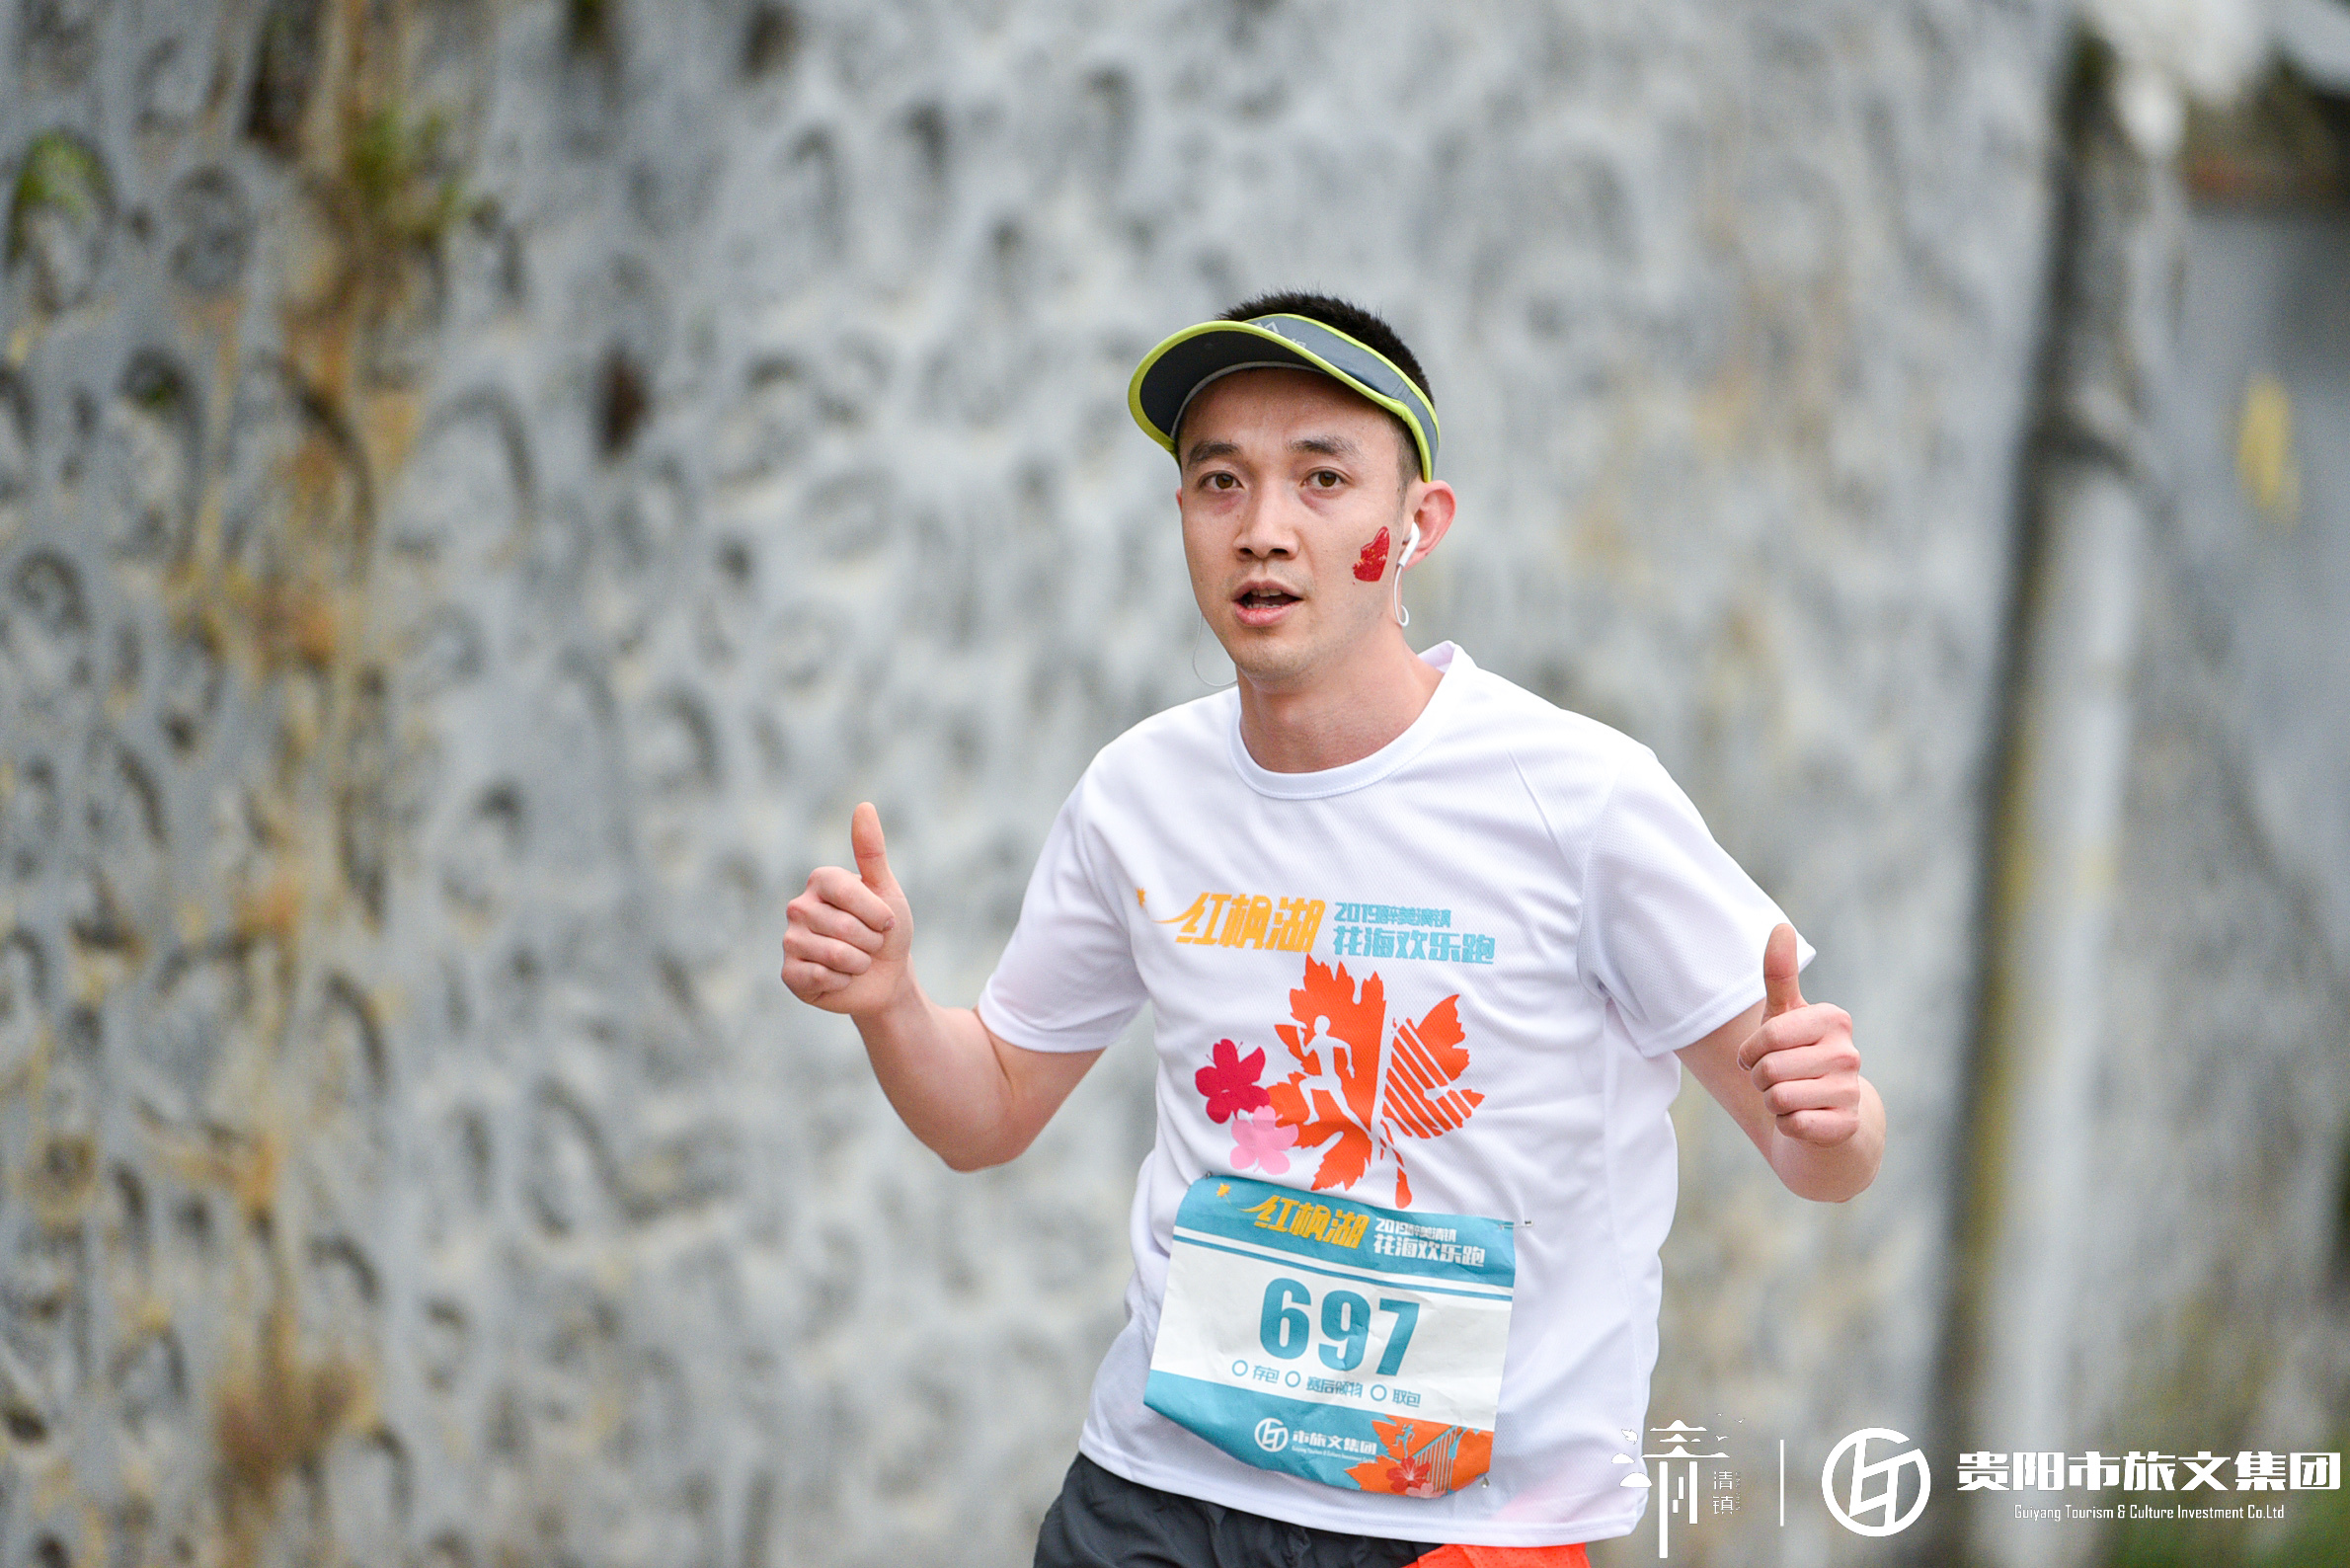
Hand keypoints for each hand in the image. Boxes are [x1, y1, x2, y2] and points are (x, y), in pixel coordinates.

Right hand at [781, 802, 913, 1016]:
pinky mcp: (789, 974)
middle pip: (845, 927)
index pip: (849, 892)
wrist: (885, 977)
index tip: (886, 921)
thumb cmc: (886, 931)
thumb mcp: (887, 890)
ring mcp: (790, 940)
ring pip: (834, 954)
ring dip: (859, 963)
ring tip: (857, 961)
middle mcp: (798, 906)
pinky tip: (840, 978)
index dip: (877, 913)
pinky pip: (820, 977)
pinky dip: (842, 982)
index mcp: (820, 881)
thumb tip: (864, 806)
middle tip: (869, 944)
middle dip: (871, 942)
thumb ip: (872, 851)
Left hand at [1734, 923, 1860, 1146]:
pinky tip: (1803, 1116)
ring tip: (1790, 1096)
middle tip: (1776, 1079)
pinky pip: (1793, 1125)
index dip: (1749, 1052)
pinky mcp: (1846, 1125)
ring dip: (1772, 1102)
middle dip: (1759, 1080)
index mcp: (1834, 1019)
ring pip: (1778, 1099)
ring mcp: (1851, 1091)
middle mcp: (1849, 1053)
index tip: (1757, 1055)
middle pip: (1769, 1070)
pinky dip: (1787, 1124)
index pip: (1768, 1037)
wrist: (1828, 1111)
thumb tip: (1781, 926)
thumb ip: (1779, 973)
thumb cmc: (1798, 1055)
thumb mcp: (1784, 1015)